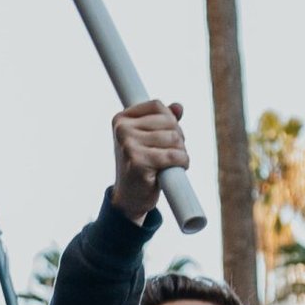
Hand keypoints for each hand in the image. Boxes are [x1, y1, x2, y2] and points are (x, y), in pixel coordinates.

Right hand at [110, 100, 186, 223]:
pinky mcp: (139, 162)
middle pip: (168, 122)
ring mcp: (128, 146)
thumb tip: (178, 107)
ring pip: (174, 138)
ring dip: (181, 151)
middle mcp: (122, 130)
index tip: (166, 136)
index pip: (157, 106)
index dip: (170, 119)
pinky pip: (174, 155)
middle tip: (170, 153)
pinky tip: (178, 168)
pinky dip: (182, 162)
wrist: (129, 198)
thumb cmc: (140, 166)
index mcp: (121, 120)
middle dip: (178, 138)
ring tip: (171, 162)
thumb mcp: (148, 139)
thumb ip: (162, 120)